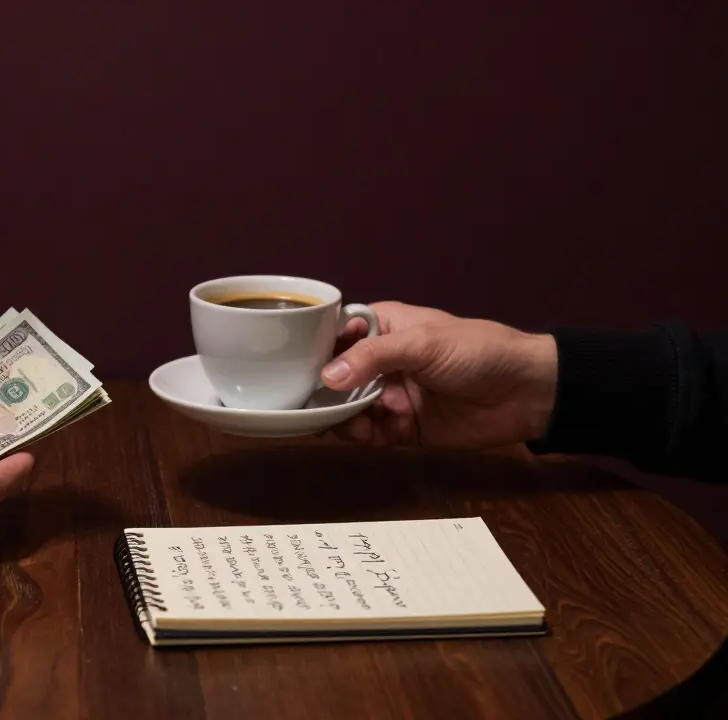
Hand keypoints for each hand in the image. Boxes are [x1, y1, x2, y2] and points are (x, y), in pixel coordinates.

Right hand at [320, 302, 558, 448]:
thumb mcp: (423, 344)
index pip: (336, 337)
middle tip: (312, 406)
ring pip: (349, 409)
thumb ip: (373, 357)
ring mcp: (391, 396)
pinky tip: (366, 435)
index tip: (292, 367)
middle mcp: (381, 362)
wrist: (527, 393)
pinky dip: (363, 436)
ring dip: (342, 417)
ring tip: (348, 423)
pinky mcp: (404, 428)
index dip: (314, 352)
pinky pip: (371, 434)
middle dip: (324, 393)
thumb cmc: (477, 351)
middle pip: (336, 378)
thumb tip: (326, 377)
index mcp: (384, 328)